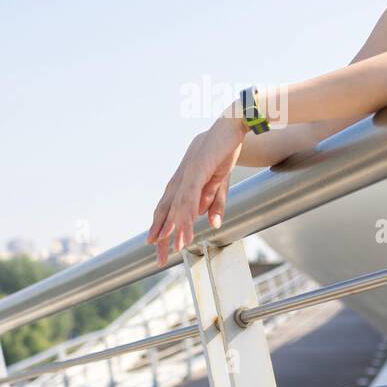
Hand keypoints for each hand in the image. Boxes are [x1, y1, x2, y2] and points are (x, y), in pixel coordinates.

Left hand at [145, 113, 245, 266]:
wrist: (230, 127)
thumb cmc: (222, 153)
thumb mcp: (219, 184)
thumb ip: (214, 203)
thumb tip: (211, 224)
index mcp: (181, 182)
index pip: (167, 208)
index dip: (160, 227)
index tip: (156, 246)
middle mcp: (179, 179)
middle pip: (165, 211)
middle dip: (161, 236)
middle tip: (159, 259)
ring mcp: (186, 174)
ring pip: (177, 207)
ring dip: (176, 229)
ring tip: (176, 248)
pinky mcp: (197, 170)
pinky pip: (189, 196)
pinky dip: (186, 212)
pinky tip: (185, 226)